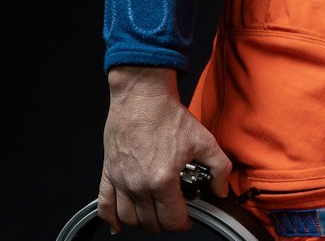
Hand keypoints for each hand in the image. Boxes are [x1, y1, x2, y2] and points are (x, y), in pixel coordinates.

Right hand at [99, 65, 232, 232]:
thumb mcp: (204, 140)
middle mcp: (139, 185)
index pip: (172, 220)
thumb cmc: (169, 116)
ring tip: (155, 213)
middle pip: (151, 223)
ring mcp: (121, 181)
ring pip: (129, 219)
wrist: (142, 98)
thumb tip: (221, 190)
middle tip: (175, 212)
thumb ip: (219, 168)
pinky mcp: (108, 174)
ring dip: (143, 222)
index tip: (189, 218)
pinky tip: (118, 226)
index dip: (184, 224)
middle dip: (166, 222)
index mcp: (162, 180)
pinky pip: (103, 206)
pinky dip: (110, 220)